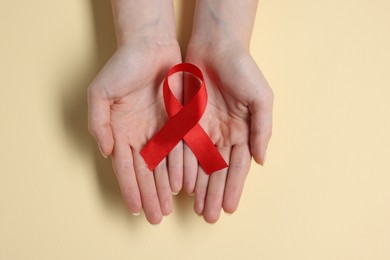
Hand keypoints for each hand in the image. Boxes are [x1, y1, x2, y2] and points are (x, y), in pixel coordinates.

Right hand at [88, 39, 182, 223]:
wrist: (150, 47)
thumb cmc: (123, 67)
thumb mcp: (101, 93)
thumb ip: (99, 124)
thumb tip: (105, 152)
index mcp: (121, 132)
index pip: (125, 167)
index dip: (130, 188)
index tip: (134, 209)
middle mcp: (140, 135)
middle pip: (145, 172)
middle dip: (149, 196)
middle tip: (155, 217)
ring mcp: (160, 130)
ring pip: (163, 166)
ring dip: (165, 188)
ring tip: (168, 208)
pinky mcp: (178, 122)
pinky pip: (180, 149)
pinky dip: (180, 167)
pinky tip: (183, 185)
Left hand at [184, 40, 272, 222]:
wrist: (216, 47)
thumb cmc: (243, 70)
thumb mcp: (261, 99)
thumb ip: (262, 130)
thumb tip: (261, 161)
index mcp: (242, 132)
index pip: (237, 167)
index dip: (233, 187)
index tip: (229, 208)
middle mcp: (222, 134)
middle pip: (217, 171)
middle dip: (214, 194)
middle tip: (209, 217)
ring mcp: (203, 129)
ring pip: (199, 165)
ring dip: (198, 187)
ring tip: (196, 208)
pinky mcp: (185, 121)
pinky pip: (183, 148)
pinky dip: (183, 167)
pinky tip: (182, 184)